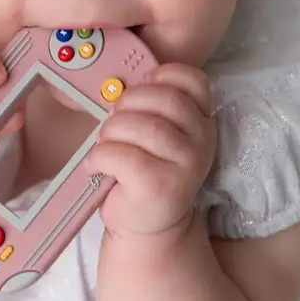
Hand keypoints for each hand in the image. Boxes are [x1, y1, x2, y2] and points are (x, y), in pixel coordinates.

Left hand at [85, 63, 216, 238]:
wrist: (149, 224)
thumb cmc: (147, 169)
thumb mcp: (158, 133)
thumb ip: (151, 106)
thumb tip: (116, 86)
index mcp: (201, 119)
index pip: (194, 80)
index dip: (161, 76)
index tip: (140, 89)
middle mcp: (202, 140)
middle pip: (163, 98)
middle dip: (127, 103)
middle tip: (113, 123)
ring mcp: (186, 165)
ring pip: (141, 126)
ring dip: (110, 132)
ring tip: (104, 146)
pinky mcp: (160, 186)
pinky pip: (121, 155)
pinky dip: (99, 156)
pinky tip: (97, 166)